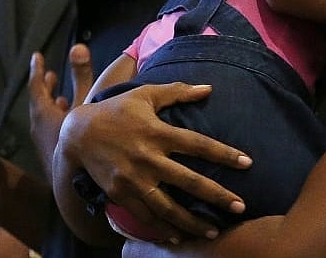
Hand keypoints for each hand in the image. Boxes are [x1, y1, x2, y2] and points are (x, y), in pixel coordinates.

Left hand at [28, 45, 92, 175]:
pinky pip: (51, 129)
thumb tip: (77, 47)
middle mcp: (38, 127)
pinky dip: (58, 119)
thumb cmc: (80, 140)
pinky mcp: (51, 154)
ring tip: (62, 96)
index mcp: (42, 113)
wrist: (74, 185)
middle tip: (51, 75)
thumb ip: (82, 75)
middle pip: (39, 102)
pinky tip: (71, 123)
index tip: (37, 56)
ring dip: (53, 104)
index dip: (37, 69)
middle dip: (46, 87)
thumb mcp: (85, 104)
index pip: (36, 85)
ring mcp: (43, 143)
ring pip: (45, 118)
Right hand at [58, 82, 250, 241]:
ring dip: (191, 221)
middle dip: (217, 195)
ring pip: (168, 206)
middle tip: (240, 207)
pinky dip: (161, 228)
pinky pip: (144, 215)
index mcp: (157, 132)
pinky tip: (177, 237)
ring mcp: (133, 178)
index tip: (247, 163)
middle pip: (189, 181)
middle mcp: (148, 157)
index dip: (224, 153)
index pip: (198, 144)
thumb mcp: (145, 95)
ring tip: (213, 231)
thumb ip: (178, 91)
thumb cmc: (116, 110)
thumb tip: (209, 88)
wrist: (78, 132)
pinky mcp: (120, 193)